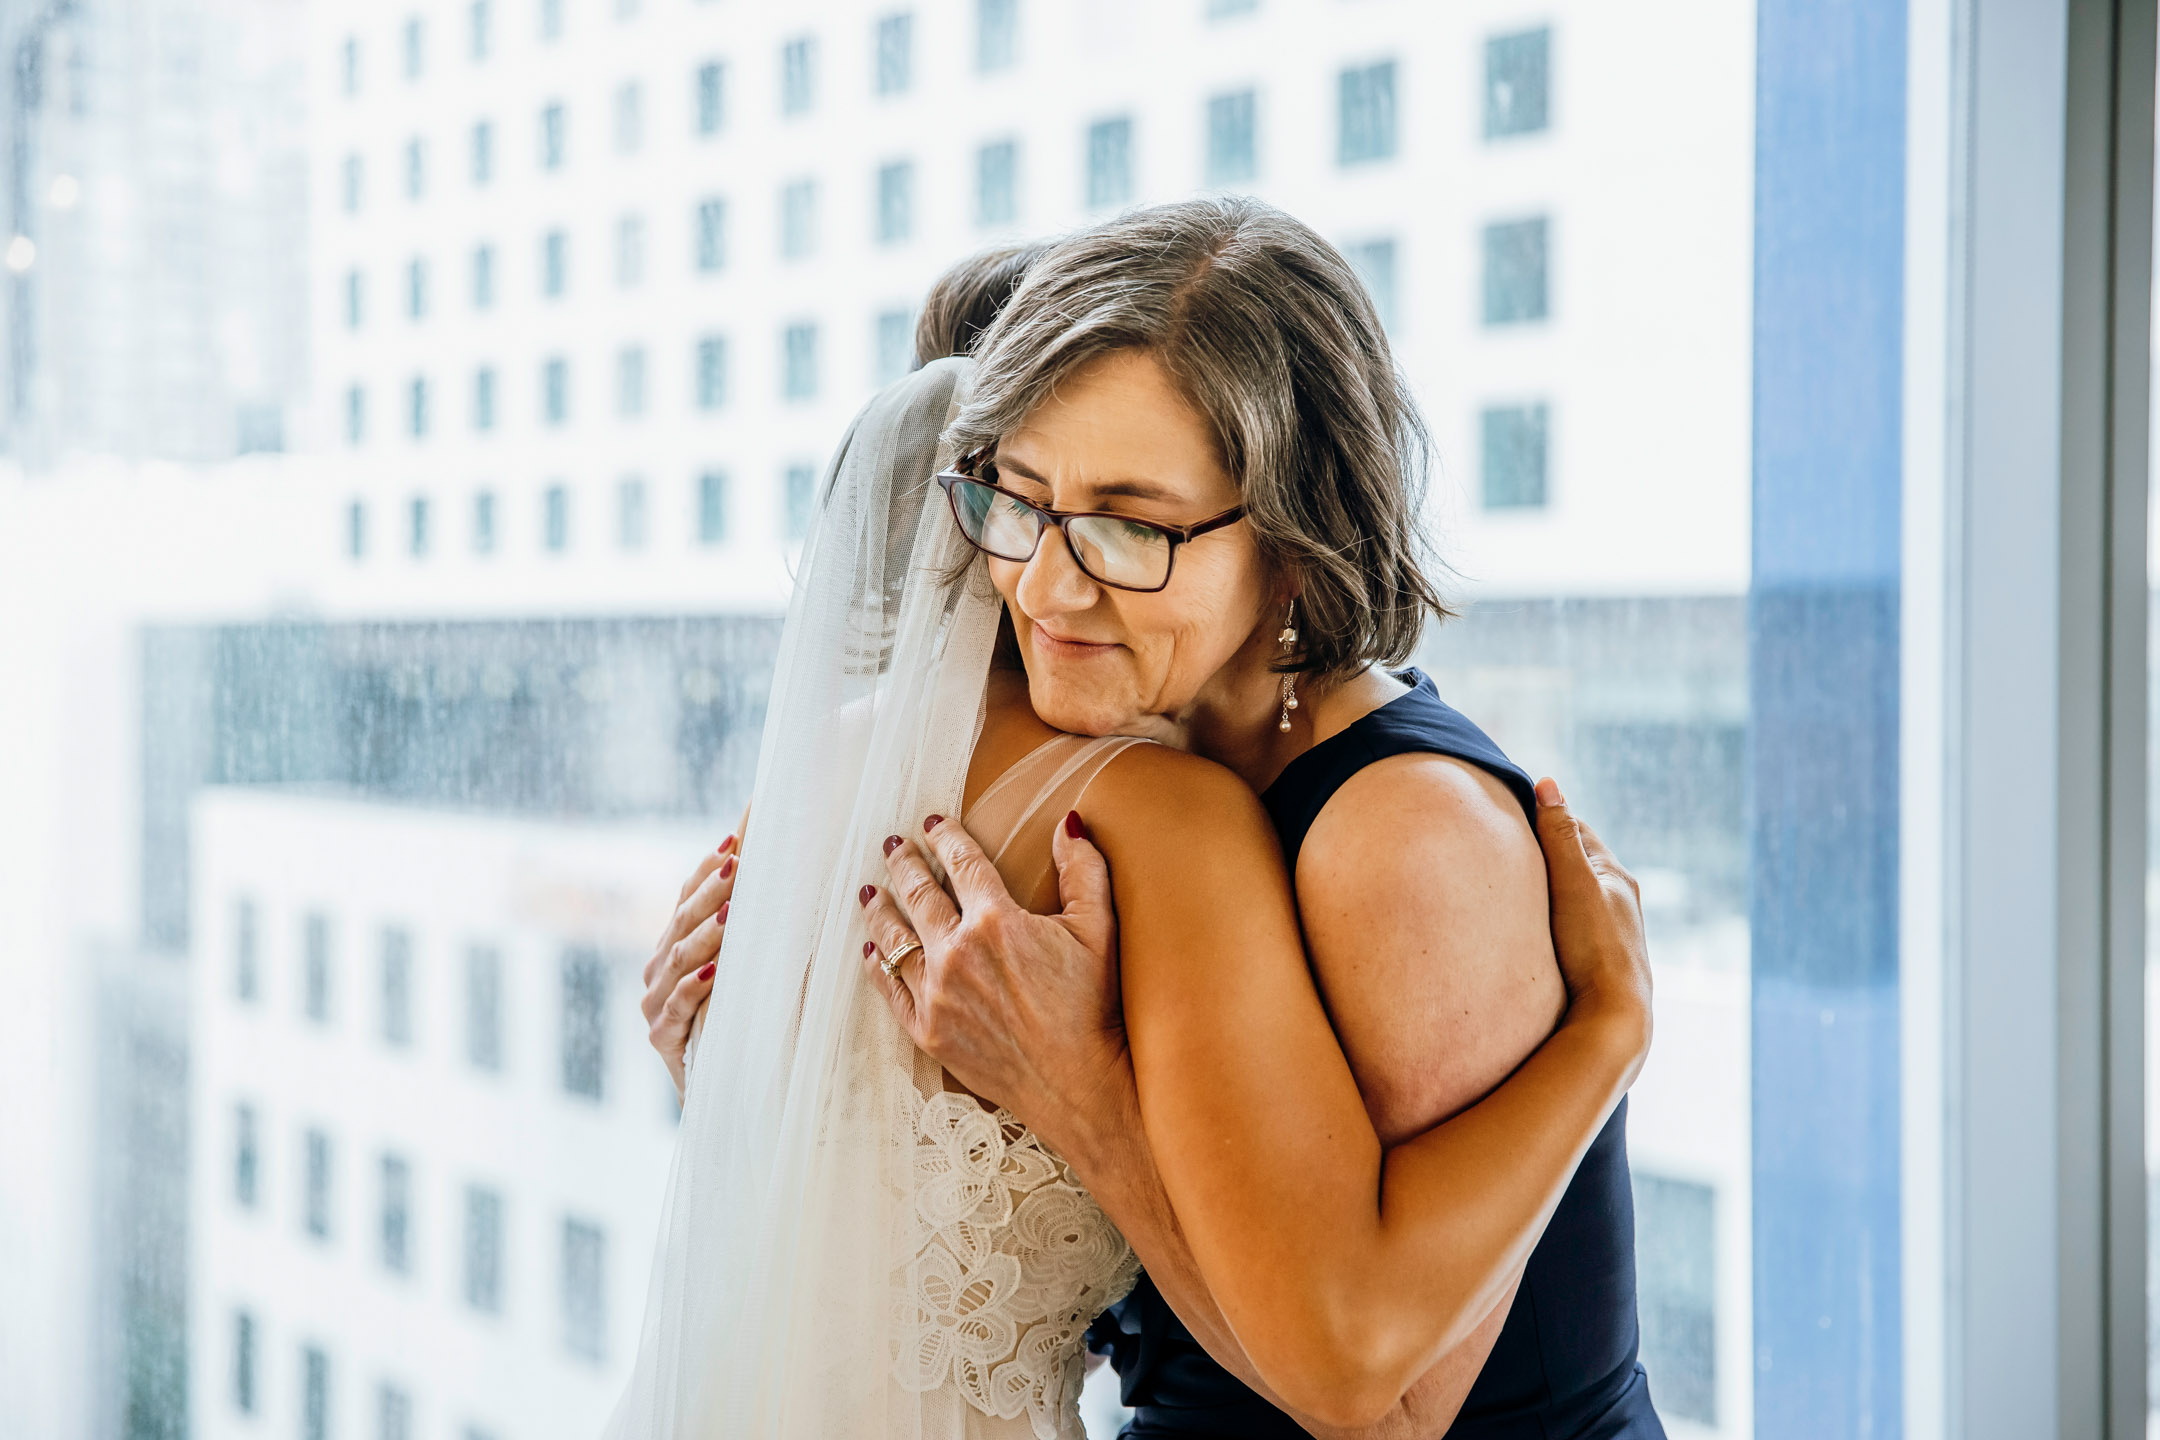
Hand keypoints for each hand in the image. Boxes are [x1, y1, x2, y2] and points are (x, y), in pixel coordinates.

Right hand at [643, 833, 738, 1097]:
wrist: (727, 1096)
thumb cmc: (743, 1027)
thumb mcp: (748, 976)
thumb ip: (754, 938)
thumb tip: (793, 884)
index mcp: (675, 948)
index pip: (687, 898)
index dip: (709, 868)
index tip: (736, 837)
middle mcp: (659, 970)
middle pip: (684, 920)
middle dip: (712, 888)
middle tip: (738, 860)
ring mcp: (655, 1003)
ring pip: (679, 957)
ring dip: (706, 932)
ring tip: (732, 908)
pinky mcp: (661, 1038)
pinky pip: (677, 1007)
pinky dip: (694, 987)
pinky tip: (713, 972)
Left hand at [857, 811, 1130, 1155]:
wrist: (1078, 1085)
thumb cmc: (1093, 1008)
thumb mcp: (1098, 930)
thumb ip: (1083, 871)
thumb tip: (1068, 824)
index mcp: (996, 921)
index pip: (962, 864)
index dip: (946, 838)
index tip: (933, 823)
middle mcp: (956, 953)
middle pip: (919, 895)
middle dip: (905, 864)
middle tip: (895, 847)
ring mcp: (936, 995)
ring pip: (895, 939)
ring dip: (881, 909)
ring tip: (871, 890)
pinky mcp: (927, 1032)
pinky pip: (889, 989)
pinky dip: (877, 964)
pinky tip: (871, 948)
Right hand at [1531, 779, 1652, 1050]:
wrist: (1613, 1018)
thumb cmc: (1593, 947)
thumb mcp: (1572, 882)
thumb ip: (1558, 834)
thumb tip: (1548, 783)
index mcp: (1616, 877)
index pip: (1577, 832)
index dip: (1546, 820)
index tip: (1514, 815)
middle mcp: (1620, 903)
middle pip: (1578, 865)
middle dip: (1547, 855)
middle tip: (1508, 849)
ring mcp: (1611, 934)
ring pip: (1575, 898)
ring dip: (1550, 890)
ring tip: (1516, 889)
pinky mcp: (1599, 963)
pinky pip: (1572, 927)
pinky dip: (1553, 918)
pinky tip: (1535, 932)